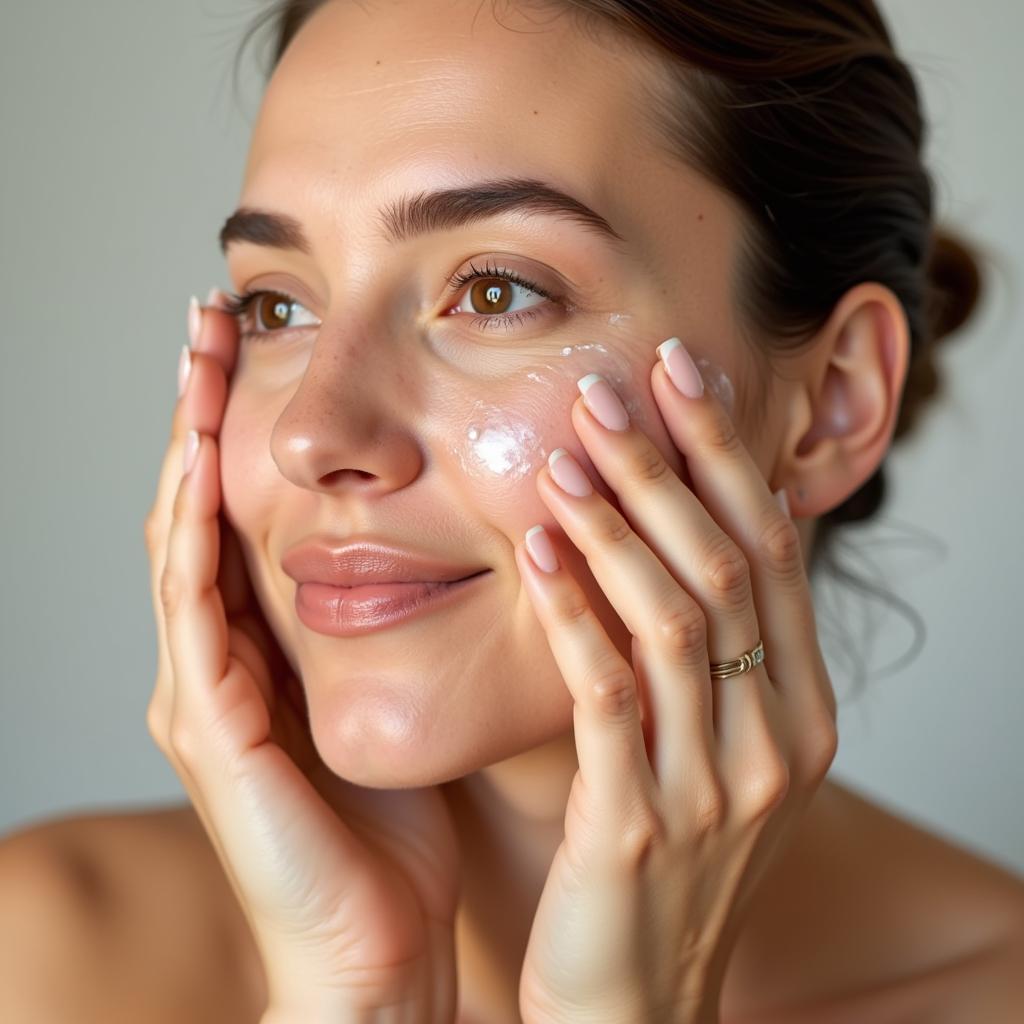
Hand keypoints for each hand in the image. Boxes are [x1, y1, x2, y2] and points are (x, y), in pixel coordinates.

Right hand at [143, 293, 460, 1022]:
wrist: (378, 949)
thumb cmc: (400, 828)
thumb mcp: (400, 702)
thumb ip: (402, 628)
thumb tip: (464, 539)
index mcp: (266, 650)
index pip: (245, 513)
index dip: (245, 426)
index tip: (261, 339)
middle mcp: (220, 661)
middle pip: (201, 507)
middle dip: (201, 410)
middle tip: (210, 315)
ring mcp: (203, 694)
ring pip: (181, 544)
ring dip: (187, 448)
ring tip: (195, 357)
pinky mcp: (211, 733)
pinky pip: (195, 616)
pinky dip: (193, 538)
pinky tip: (198, 471)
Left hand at [513, 340, 838, 1023]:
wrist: (635, 1005)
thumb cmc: (664, 861)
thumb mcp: (713, 750)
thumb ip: (713, 656)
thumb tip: (688, 534)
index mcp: (801, 710)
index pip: (774, 553)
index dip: (729, 457)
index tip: (683, 374)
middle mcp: (776, 739)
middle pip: (732, 566)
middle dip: (675, 467)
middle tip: (616, 385)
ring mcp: (715, 785)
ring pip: (677, 618)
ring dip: (620, 525)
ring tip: (568, 452)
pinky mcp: (638, 824)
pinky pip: (607, 694)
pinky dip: (573, 613)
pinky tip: (534, 551)